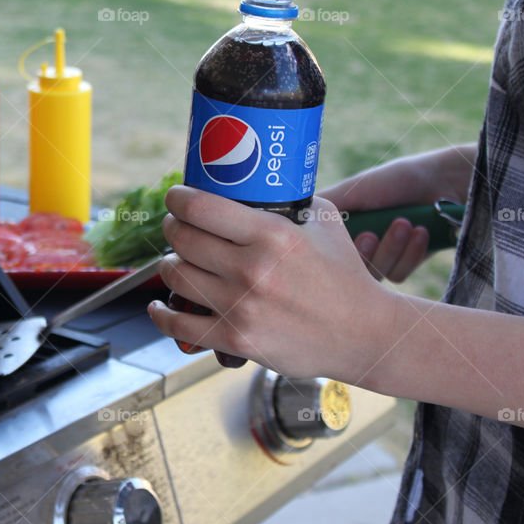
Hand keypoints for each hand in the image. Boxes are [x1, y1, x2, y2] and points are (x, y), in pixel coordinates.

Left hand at [147, 186, 396, 380]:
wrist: (363, 334)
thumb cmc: (344, 275)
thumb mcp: (323, 222)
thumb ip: (289, 201)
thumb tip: (257, 183)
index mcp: (271, 234)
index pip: (200, 207)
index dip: (178, 198)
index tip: (176, 198)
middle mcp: (251, 269)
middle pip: (182, 239)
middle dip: (173, 228)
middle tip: (178, 227)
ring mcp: (240, 307)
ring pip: (177, 277)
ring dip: (171, 266)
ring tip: (179, 262)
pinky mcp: (236, 341)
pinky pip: (179, 327)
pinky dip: (161, 316)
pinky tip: (160, 306)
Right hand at [318, 145, 475, 282]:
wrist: (445, 184)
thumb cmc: (396, 181)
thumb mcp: (351, 191)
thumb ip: (316, 209)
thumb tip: (278, 220)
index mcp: (336, 229)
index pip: (319, 255)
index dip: (328, 254)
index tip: (346, 236)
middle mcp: (353, 246)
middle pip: (344, 272)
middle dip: (365, 252)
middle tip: (372, 234)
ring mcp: (378, 257)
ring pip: (372, 276)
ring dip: (391, 248)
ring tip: (405, 223)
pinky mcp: (403, 266)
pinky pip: (397, 275)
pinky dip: (409, 253)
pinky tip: (420, 232)